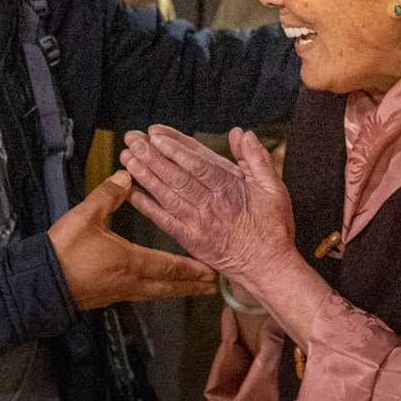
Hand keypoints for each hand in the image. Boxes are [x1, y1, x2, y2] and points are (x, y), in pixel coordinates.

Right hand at [49, 171, 214, 309]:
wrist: (41, 282)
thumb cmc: (65, 251)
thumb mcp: (86, 216)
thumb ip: (107, 195)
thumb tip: (125, 177)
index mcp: (130, 261)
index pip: (169, 266)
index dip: (191, 268)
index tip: (210, 270)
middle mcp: (130, 281)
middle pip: (169, 286)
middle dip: (192, 285)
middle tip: (212, 286)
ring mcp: (119, 292)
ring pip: (156, 294)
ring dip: (176, 291)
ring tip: (192, 289)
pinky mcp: (108, 298)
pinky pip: (140, 295)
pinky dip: (156, 292)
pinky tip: (156, 289)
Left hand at [120, 126, 295, 288]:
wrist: (269, 267)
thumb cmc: (273, 227)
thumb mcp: (274, 187)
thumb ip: (256, 158)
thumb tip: (241, 133)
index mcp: (229, 188)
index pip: (196, 162)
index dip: (174, 147)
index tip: (156, 134)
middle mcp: (210, 204)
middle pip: (176, 175)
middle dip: (152, 155)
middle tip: (132, 139)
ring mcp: (198, 223)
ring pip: (167, 195)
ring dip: (145, 175)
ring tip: (127, 158)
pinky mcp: (190, 240)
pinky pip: (164, 221)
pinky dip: (147, 207)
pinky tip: (132, 193)